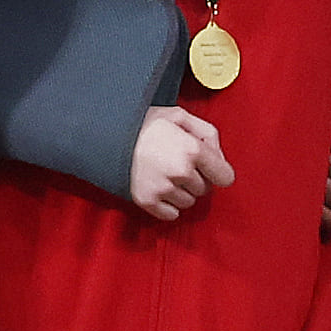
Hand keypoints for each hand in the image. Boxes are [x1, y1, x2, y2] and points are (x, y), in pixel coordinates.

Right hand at [129, 104, 234, 219]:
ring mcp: (163, 188)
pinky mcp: (147, 201)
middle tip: (178, 164)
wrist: (104, 133)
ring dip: (181, 191)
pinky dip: (167, 205)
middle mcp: (180, 171)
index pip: (225, 177)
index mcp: (192, 149)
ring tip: (165, 174)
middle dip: (196, 179)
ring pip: (188, 202)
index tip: (209, 169)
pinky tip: (159, 188)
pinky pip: (171, 215)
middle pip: (205, 190)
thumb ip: (207, 133)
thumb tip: (219, 156)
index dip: (218, 172)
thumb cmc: (142, 123)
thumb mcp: (179, 115)